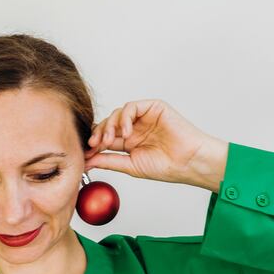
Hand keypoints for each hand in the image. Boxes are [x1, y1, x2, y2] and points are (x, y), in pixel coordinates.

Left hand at [84, 99, 225, 188]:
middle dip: (98, 133)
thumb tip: (86, 161)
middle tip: (94, 145)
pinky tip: (126, 133)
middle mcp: (136, 128)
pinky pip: (131, 107)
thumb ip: (108, 160)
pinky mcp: (153, 107)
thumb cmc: (166, 166)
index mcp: (130, 142)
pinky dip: (124, 118)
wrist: (188, 162)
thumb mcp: (130, 165)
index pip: (106, 137)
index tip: (85, 153)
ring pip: (117, 114)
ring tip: (109, 140)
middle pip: (108, 124)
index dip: (94, 143)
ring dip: (109, 126)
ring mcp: (144, 117)